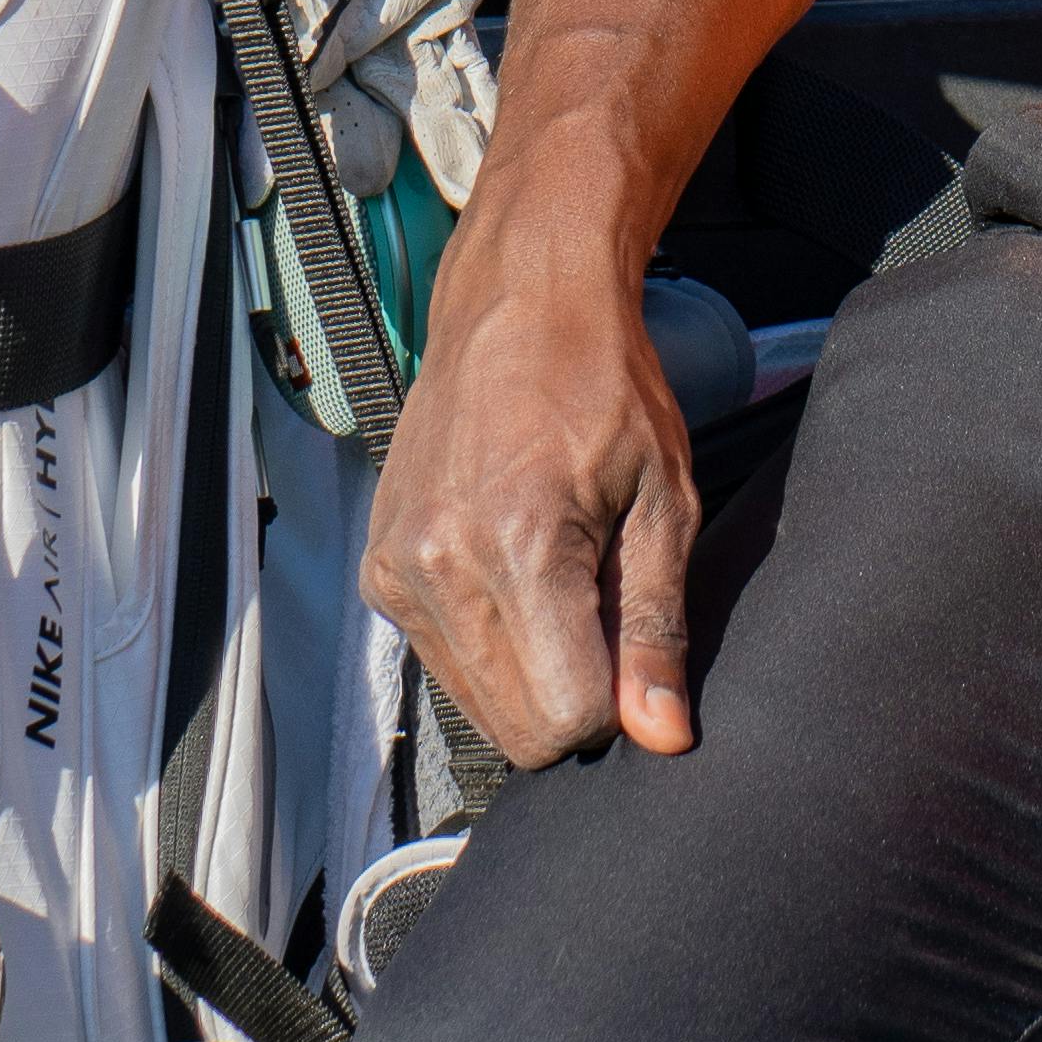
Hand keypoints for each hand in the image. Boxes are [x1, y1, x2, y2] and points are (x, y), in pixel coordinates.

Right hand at [359, 219, 698, 767]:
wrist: (520, 305)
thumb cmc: (606, 390)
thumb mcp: (664, 502)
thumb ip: (656, 627)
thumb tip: (663, 736)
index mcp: (518, 548)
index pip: (564, 719)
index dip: (615, 702)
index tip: (631, 640)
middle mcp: (439, 567)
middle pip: (515, 729)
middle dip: (570, 698)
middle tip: (599, 609)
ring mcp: (395, 569)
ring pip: (474, 706)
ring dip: (526, 673)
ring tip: (556, 579)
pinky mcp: (377, 568)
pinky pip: (440, 660)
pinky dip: (485, 643)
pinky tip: (510, 569)